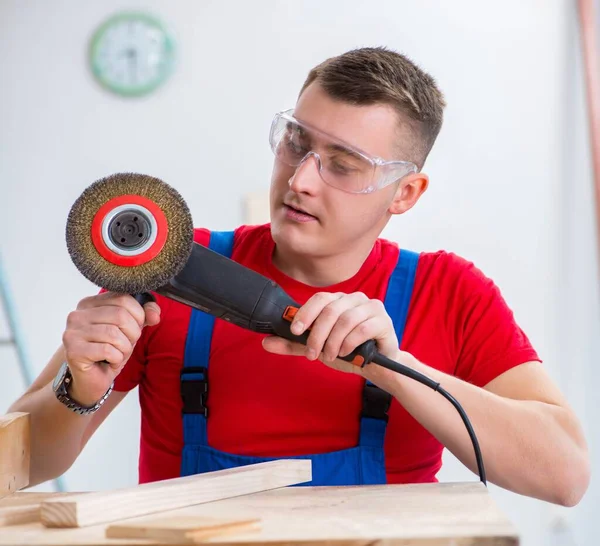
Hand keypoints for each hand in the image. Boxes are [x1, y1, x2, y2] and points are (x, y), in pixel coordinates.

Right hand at [61, 292, 159, 405]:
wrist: (91, 380)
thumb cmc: (109, 352)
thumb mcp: (129, 330)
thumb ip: (144, 316)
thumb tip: (154, 313)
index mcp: (90, 304)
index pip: (123, 297)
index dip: (138, 315)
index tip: (135, 328)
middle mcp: (77, 315)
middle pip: (120, 315)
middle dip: (133, 333)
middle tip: (127, 345)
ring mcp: (72, 333)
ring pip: (114, 334)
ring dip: (125, 349)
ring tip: (118, 355)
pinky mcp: (73, 351)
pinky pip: (107, 350)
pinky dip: (116, 359)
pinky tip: (109, 362)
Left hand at [262, 292, 398, 374]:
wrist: (375, 366)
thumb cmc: (347, 352)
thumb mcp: (316, 347)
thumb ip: (293, 344)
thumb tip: (265, 342)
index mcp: (338, 300)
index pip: (319, 299)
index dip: (306, 313)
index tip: (297, 331)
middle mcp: (355, 299)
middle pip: (330, 311)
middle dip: (317, 335)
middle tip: (312, 354)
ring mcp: (371, 308)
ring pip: (346, 320)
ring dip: (334, 342)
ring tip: (331, 356)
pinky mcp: (384, 321)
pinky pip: (363, 329)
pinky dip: (350, 343)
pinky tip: (347, 353)